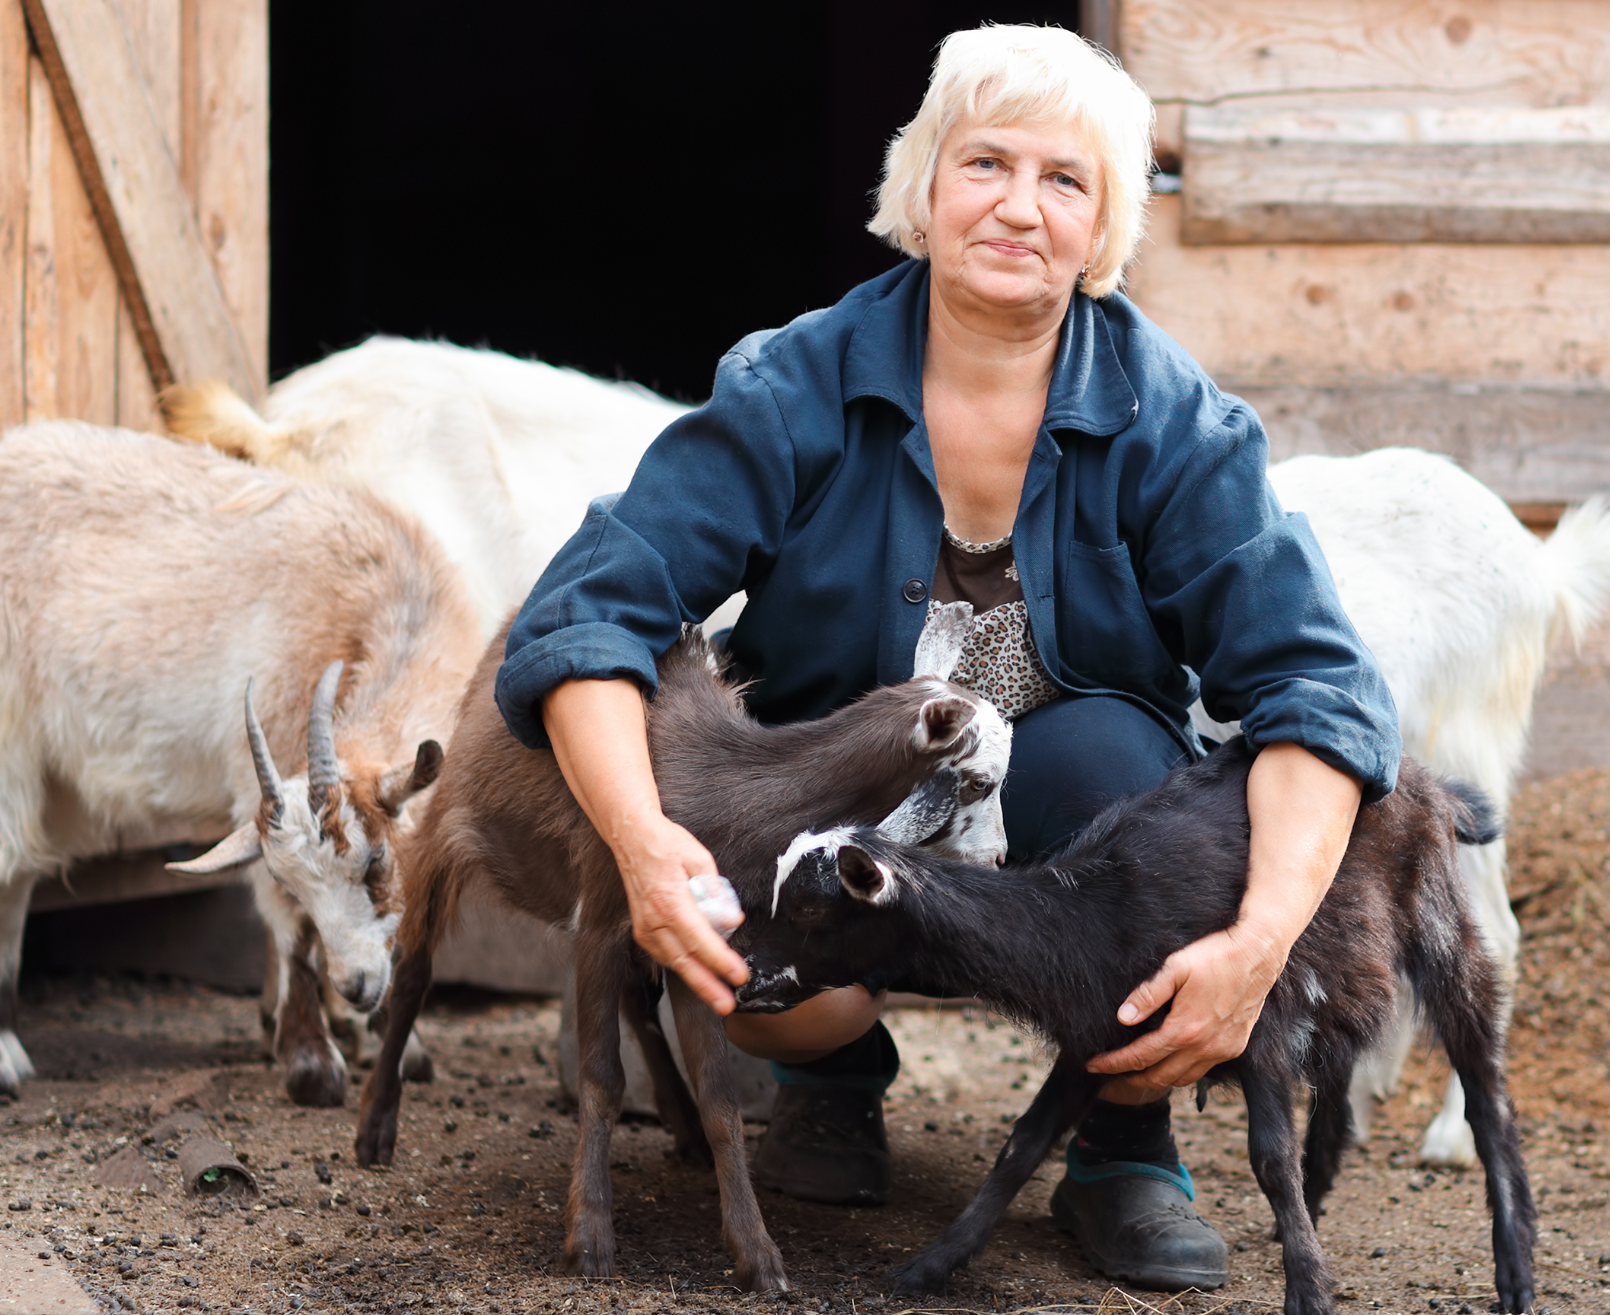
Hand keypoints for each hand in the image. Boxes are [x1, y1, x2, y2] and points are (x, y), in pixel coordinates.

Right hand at [612, 808, 748, 1015]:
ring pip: (673, 962)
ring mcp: (644, 927)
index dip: (721, 961)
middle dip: (707, 987)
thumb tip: (734, 920)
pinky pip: (665, 954)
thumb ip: (716, 892)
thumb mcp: (700, 859)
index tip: (740, 975)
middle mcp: (653, 920)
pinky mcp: (641, 929)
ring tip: (718, 996)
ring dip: (696, 980)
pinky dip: (682, 965)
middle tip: (727, 1005)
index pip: (700, 940)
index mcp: (670, 901)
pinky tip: (698, 973)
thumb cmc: (667, 844)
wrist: (631, 836)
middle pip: (684, 961)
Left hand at [1085, 918, 1286, 1091]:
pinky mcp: (1235, 1047)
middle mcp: (1205, 1048)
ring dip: (1157, 1078)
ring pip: (1182, 1079)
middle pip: (1159, 1077)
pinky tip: (1172, 1059)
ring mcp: (1222, 1050)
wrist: (1259, 953)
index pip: (1140, 1057)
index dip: (1114, 1063)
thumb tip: (1122, 1017)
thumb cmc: (1215, 955)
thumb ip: (1148, 995)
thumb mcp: (1175, 968)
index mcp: (1185, 1030)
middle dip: (1130, 1078)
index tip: (1094, 1065)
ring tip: (1137, 1068)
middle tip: (1110, 1072)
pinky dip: (1182, 1072)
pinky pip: (1202, 1071)